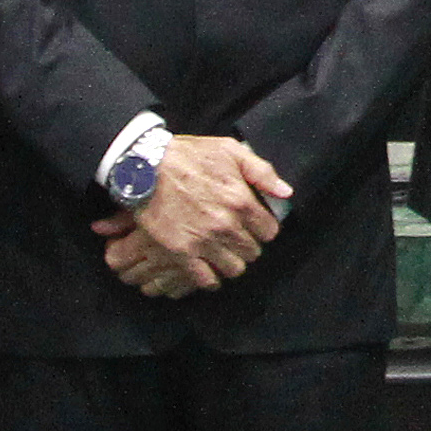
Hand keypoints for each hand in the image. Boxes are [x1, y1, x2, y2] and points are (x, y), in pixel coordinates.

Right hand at [98, 133, 287, 298]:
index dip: (263, 229)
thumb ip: (262, 172)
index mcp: (241, 201)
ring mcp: (203, 241)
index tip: (254, 226)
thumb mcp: (230, 151)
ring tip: (224, 254)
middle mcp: (225, 225)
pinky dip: (210, 278)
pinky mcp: (180, 252)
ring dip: (231, 263)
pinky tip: (208, 269)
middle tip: (237, 240)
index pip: (269, 231)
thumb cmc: (188, 155)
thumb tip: (286, 193)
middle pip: (252, 252)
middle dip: (248, 246)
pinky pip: (205, 279)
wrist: (144, 167)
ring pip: (233, 269)